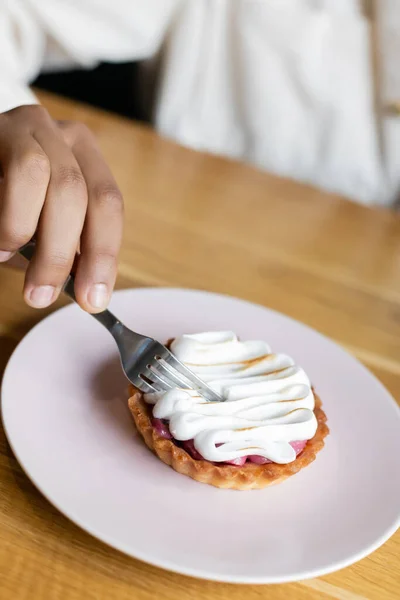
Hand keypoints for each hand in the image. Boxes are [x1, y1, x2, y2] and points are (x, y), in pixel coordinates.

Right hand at [0, 105, 122, 311]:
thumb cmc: (14, 203)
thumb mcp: (49, 228)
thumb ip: (73, 251)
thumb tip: (92, 291)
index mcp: (87, 158)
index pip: (107, 203)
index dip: (102, 254)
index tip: (94, 298)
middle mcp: (62, 135)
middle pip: (74, 191)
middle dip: (60, 252)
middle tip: (41, 294)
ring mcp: (25, 125)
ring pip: (36, 173)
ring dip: (23, 228)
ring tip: (6, 256)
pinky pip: (5, 173)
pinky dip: (5, 217)